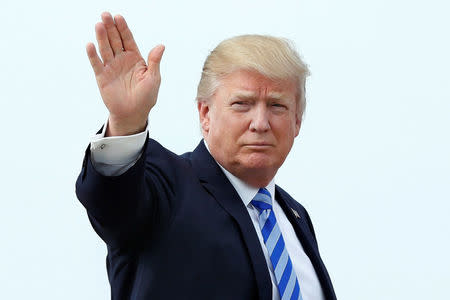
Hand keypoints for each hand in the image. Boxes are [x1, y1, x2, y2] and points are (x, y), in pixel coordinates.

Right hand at [86, 12, 164, 135]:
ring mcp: (111, 67)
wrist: (133, 114)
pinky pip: (97, 64)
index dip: (123, 28)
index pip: (128, 39)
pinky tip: (90, 45)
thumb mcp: (153, 79)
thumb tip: (161, 46)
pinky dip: (93, 55)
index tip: (119, 17)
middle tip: (105, 15)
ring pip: (105, 49)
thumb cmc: (146, 97)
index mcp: (135, 58)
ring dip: (101, 37)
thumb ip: (154, 62)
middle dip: (110, 28)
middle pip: (115, 40)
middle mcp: (122, 60)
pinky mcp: (102, 77)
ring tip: (99, 25)